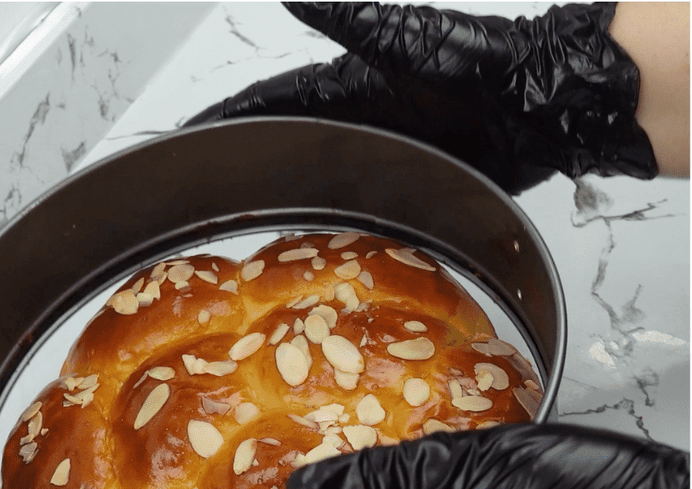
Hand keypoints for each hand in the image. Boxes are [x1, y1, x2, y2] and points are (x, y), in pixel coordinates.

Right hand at [187, 2, 658, 193]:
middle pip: (277, 142)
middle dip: (231, 158)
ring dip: (271, 191)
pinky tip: (301, 234)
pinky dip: (319, 214)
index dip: (221, 117)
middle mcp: (353, 119)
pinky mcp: (404, 179)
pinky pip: (348, 202)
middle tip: (187, 179)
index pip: (265, 103)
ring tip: (229, 213)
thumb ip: (346, 19)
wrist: (541, 101)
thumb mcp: (403, 37)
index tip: (181, 133)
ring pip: (308, 174)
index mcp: (344, 85)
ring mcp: (376, 151)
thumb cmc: (479, 63)